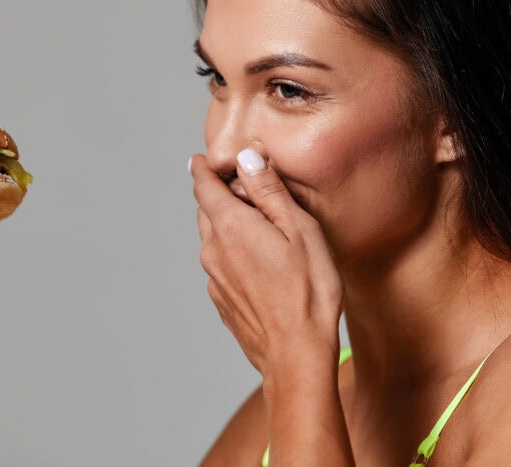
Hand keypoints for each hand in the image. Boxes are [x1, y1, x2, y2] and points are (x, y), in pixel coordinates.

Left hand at [190, 148, 342, 375]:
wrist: (296, 355)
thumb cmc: (308, 291)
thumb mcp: (299, 230)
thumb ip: (269, 191)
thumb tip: (247, 156)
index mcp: (230, 227)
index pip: (203, 186)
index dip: (203, 169)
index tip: (201, 159)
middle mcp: (213, 251)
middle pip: (206, 211)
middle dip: (220, 196)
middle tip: (243, 189)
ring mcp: (214, 279)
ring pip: (213, 239)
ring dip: (228, 227)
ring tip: (258, 227)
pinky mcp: (222, 301)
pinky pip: (222, 266)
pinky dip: (234, 255)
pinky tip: (260, 265)